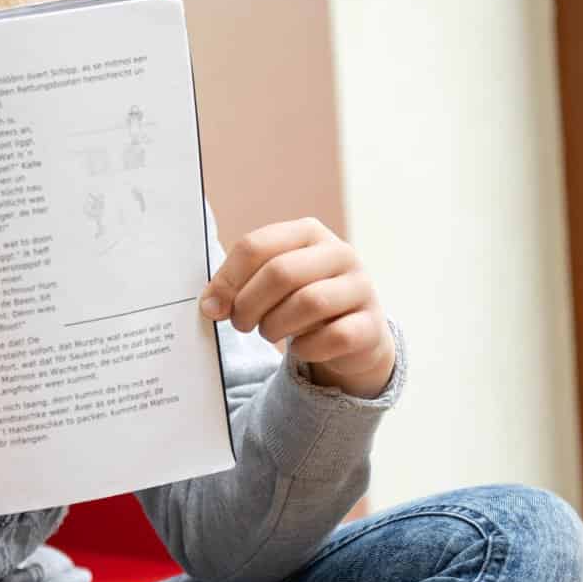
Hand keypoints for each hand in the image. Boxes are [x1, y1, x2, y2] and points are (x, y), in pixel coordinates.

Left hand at [198, 217, 394, 398]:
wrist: (352, 333)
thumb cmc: (299, 300)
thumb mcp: (271, 283)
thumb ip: (239, 285)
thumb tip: (209, 306)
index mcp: (308, 232)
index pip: (256, 245)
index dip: (227, 279)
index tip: (211, 307)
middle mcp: (339, 252)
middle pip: (281, 273)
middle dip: (249, 304)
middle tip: (240, 324)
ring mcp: (361, 287)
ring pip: (309, 302)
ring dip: (275, 326)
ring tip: (268, 332)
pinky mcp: (372, 325)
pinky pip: (334, 337)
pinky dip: (307, 348)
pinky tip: (300, 348)